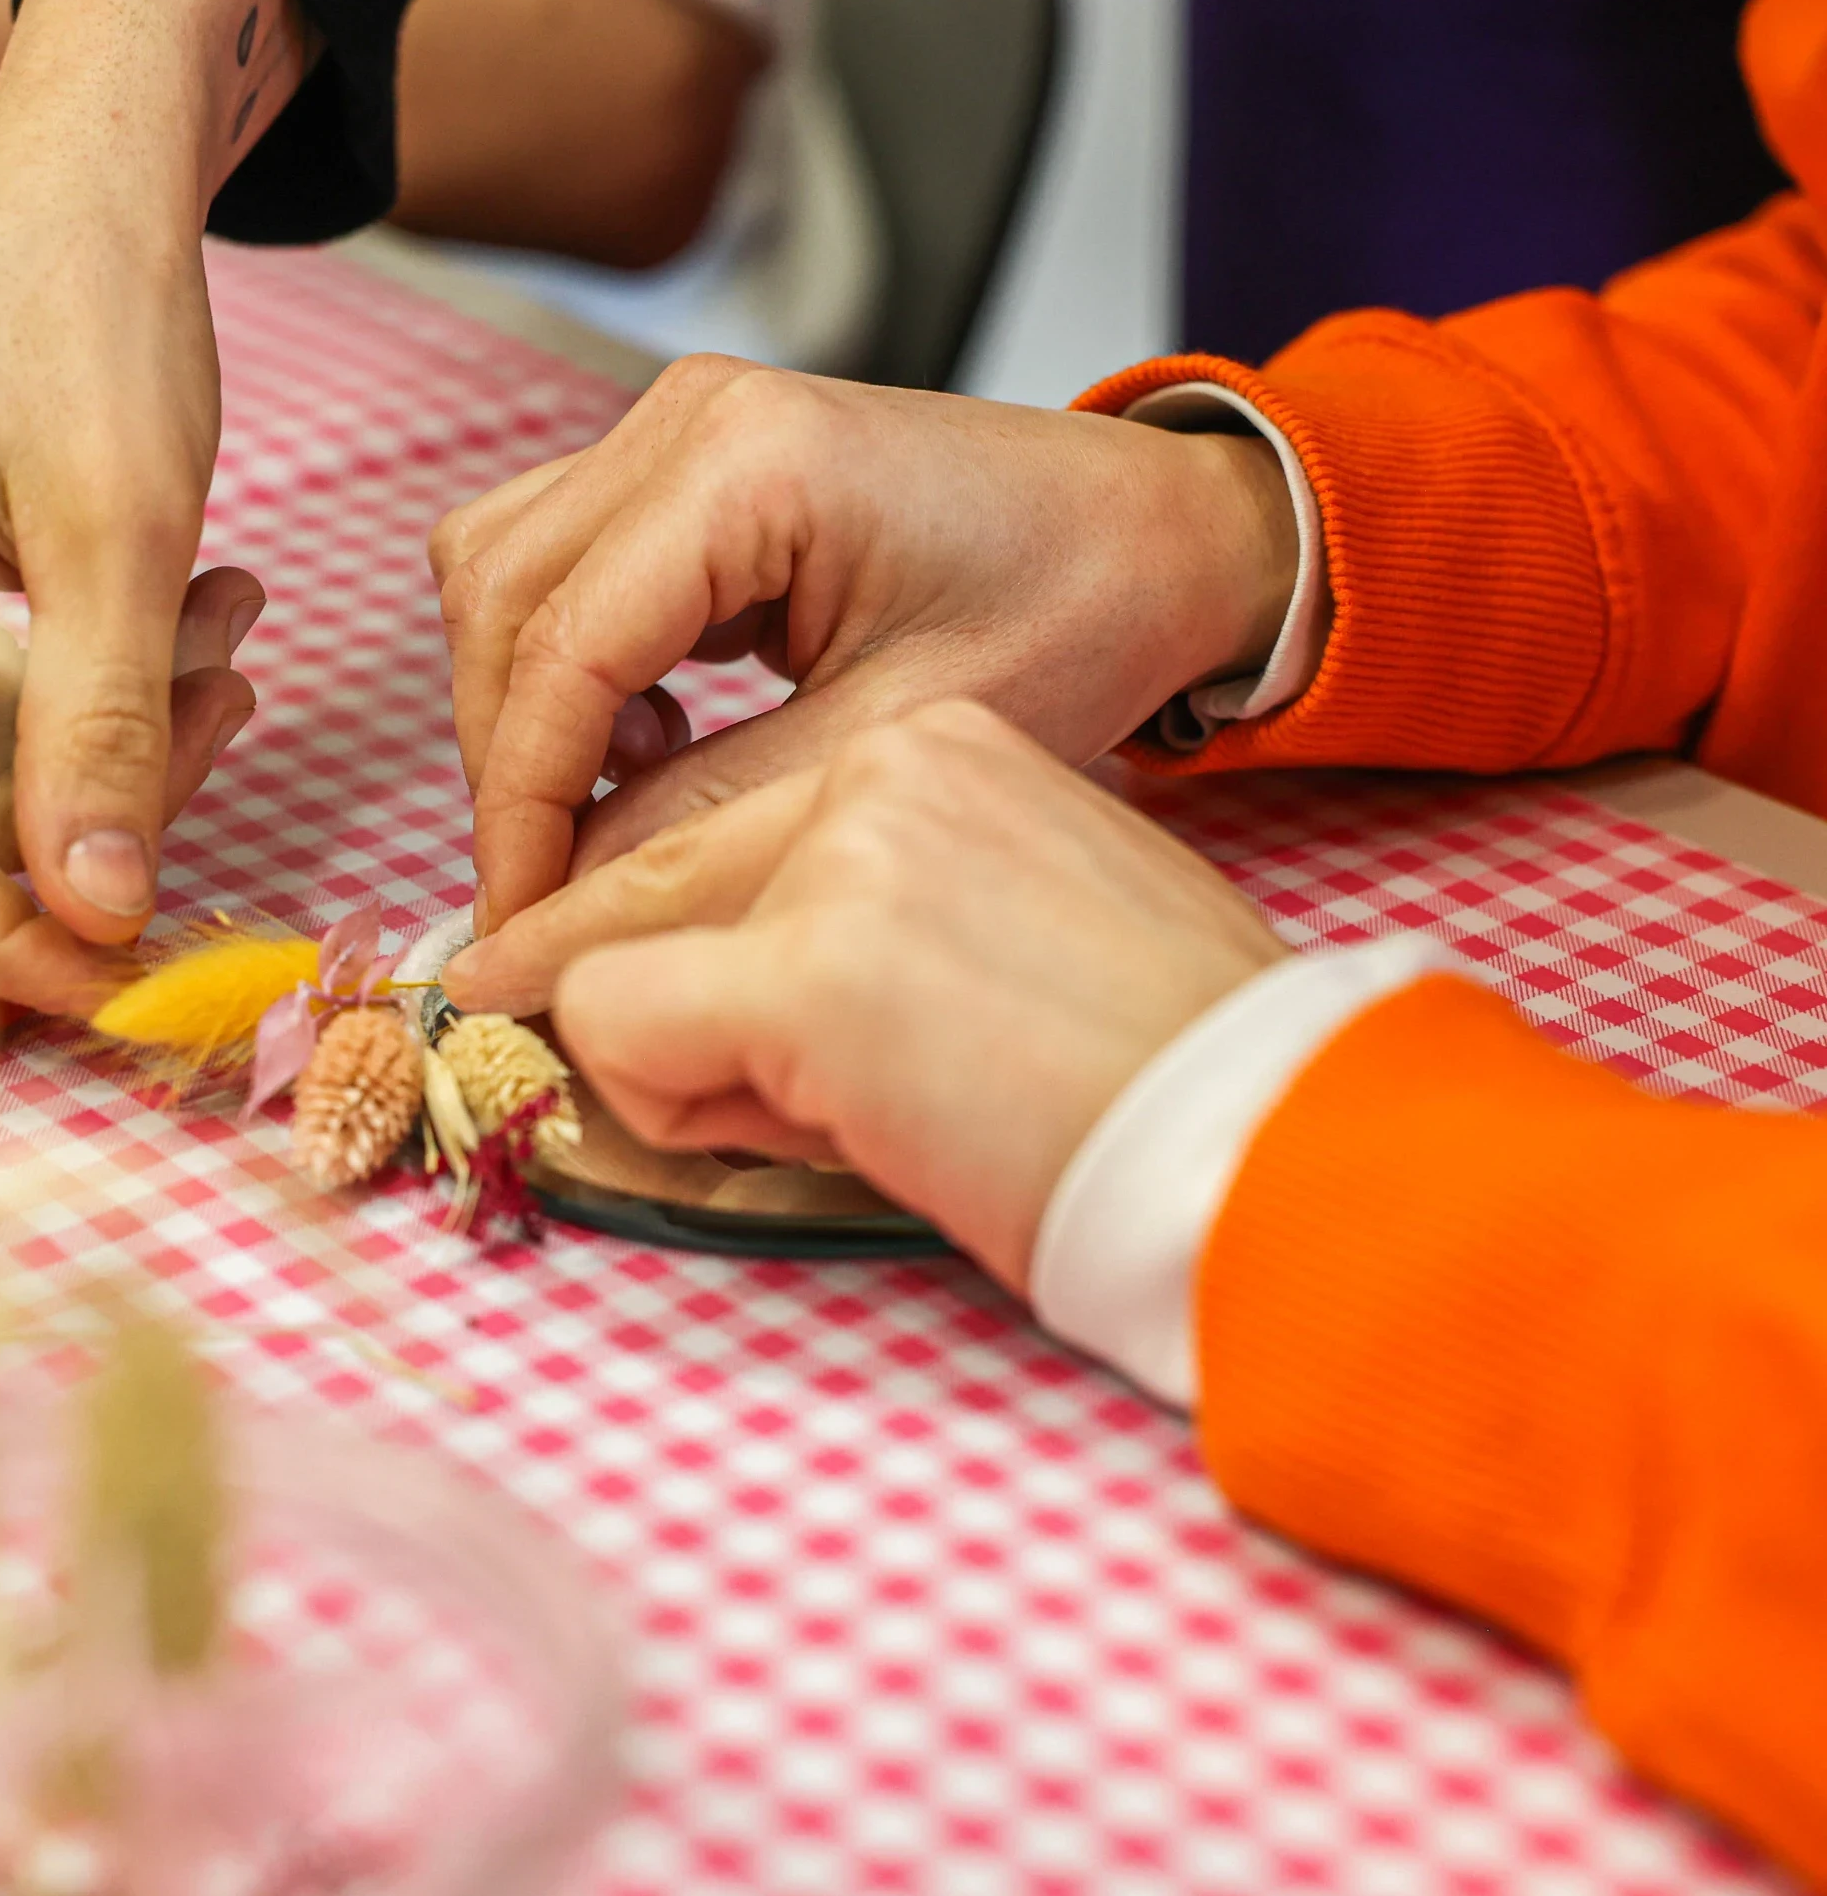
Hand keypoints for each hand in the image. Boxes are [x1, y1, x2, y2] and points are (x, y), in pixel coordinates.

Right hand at [429, 356, 1299, 930]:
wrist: (1159, 531)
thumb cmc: (1074, 613)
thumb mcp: (891, 746)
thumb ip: (706, 817)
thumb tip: (561, 900)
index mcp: (751, 462)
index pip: (560, 648)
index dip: (519, 805)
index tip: (520, 926)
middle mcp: (691, 414)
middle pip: (497, 598)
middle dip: (507, 762)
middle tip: (550, 892)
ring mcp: (679, 422)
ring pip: (499, 572)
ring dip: (525, 706)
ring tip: (613, 803)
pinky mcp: (685, 455)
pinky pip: (555, 559)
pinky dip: (566, 664)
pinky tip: (653, 735)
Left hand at [451, 702, 1288, 1287]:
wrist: (1282, 1147)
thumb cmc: (1166, 1076)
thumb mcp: (1009, 936)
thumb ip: (860, 914)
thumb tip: (702, 972)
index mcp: (944, 748)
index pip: (731, 817)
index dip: (678, 923)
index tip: (667, 995)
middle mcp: (887, 772)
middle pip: (652, 865)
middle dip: (625, 978)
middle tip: (653, 1054)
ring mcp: (842, 861)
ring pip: (614, 943)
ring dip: (674, 1054)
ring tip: (814, 1111)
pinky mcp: (811, 970)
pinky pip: (615, 1021)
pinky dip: (664, 1098)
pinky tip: (798, 1126)